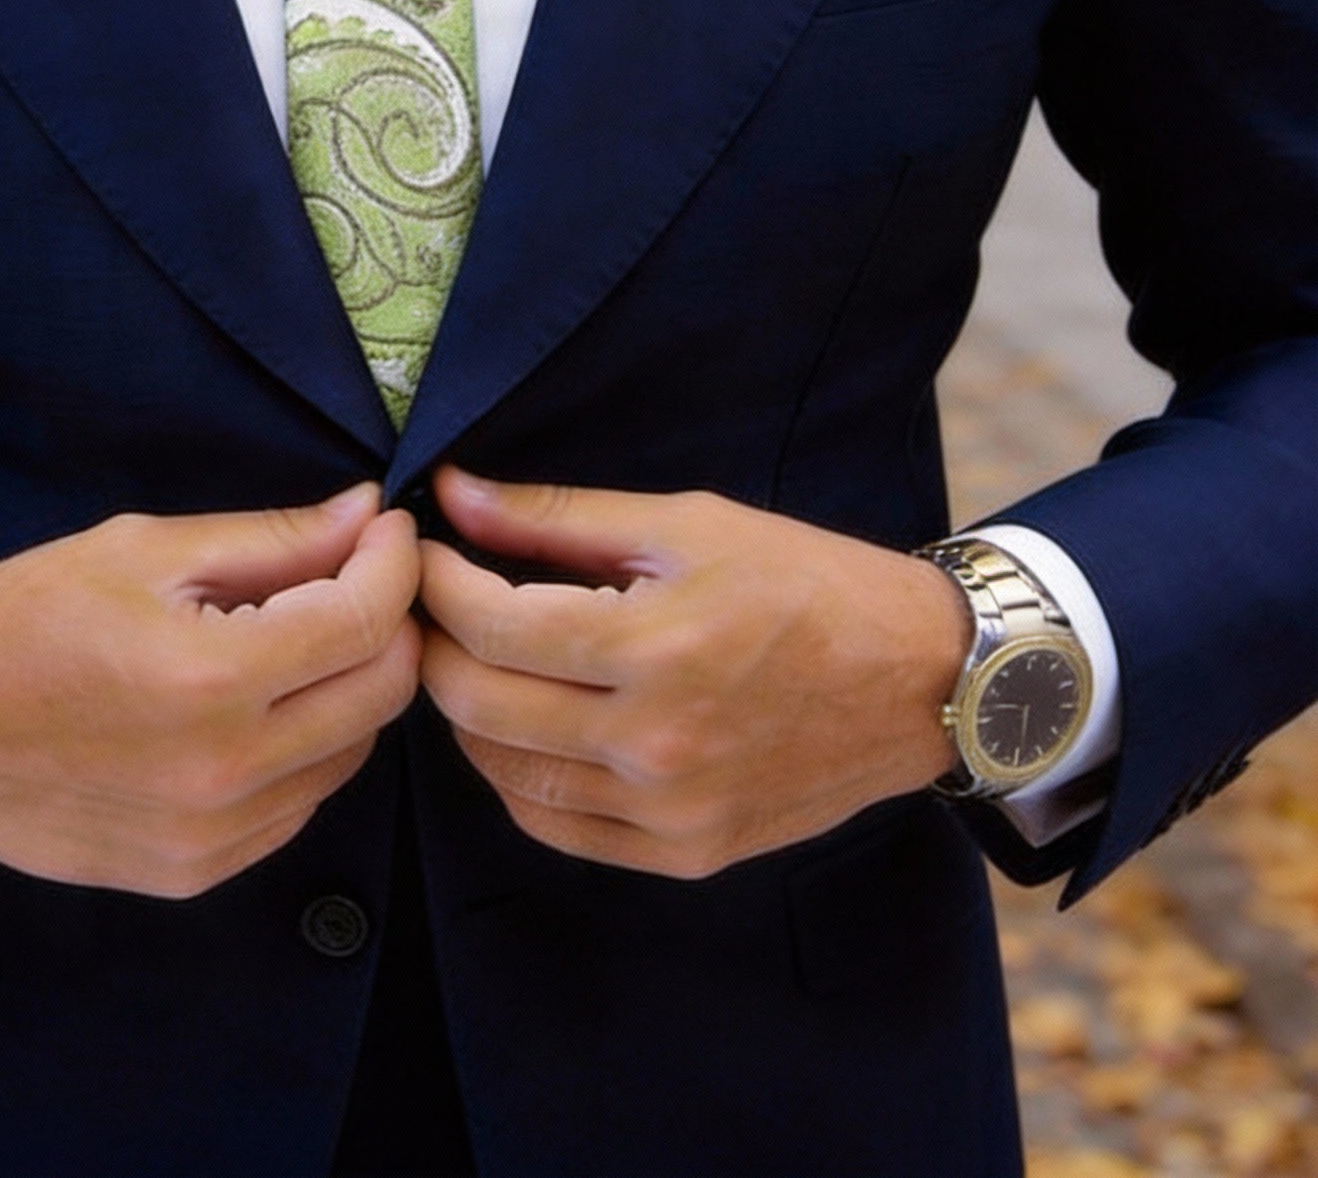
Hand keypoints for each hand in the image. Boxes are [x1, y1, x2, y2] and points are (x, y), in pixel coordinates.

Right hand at [0, 485, 419, 896]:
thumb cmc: (18, 619)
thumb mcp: (141, 550)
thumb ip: (270, 539)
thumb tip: (367, 514)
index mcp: (208, 679)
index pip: (365, 620)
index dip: (394, 561)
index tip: (387, 527)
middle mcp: (223, 773)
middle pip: (381, 694)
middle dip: (388, 621)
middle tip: (356, 572)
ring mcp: (211, 838)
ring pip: (349, 755)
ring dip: (349, 686)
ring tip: (298, 632)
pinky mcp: (193, 875)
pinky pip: (298, 806)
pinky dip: (305, 747)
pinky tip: (257, 703)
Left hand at [417, 468, 969, 877]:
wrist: (921, 680)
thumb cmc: (806, 582)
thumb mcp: (685, 523)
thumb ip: (556, 515)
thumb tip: (452, 492)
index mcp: (654, 648)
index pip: (490, 625)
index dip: (436, 581)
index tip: (424, 549)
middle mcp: (655, 744)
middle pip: (478, 704)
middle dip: (434, 643)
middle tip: (431, 602)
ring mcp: (669, 812)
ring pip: (503, 774)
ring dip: (466, 712)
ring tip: (472, 656)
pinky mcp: (685, 853)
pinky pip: (554, 826)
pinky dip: (515, 776)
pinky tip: (520, 725)